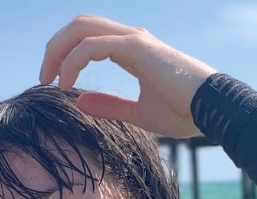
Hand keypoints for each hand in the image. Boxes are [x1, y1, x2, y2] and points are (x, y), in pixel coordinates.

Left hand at [39, 14, 217, 137]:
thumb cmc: (183, 112)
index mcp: (131, 49)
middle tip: (43, 77)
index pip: (88, 37)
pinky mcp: (136, 48)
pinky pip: (91, 46)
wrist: (212, 110)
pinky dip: (72, 62)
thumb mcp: (137, 113)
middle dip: (55, 47)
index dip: (65, 54)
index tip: (55, 82)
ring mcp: (133, 40)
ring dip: (57, 51)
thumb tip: (79, 101)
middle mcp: (131, 38)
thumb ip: (109, 105)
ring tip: (48, 78)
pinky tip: (66, 84)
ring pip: (81, 28)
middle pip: (79, 26)